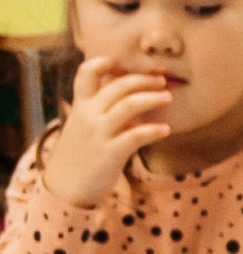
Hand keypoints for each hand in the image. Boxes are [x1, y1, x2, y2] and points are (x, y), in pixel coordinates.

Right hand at [47, 55, 171, 206]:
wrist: (64, 189)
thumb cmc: (79, 158)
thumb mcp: (82, 129)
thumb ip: (102, 114)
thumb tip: (134, 108)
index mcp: (80, 106)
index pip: (86, 73)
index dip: (103, 63)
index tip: (121, 64)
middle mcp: (88, 115)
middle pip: (118, 86)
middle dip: (142, 80)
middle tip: (161, 81)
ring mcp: (99, 133)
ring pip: (129, 105)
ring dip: (152, 98)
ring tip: (168, 97)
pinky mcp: (111, 152)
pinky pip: (137, 135)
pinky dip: (154, 130)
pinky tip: (166, 130)